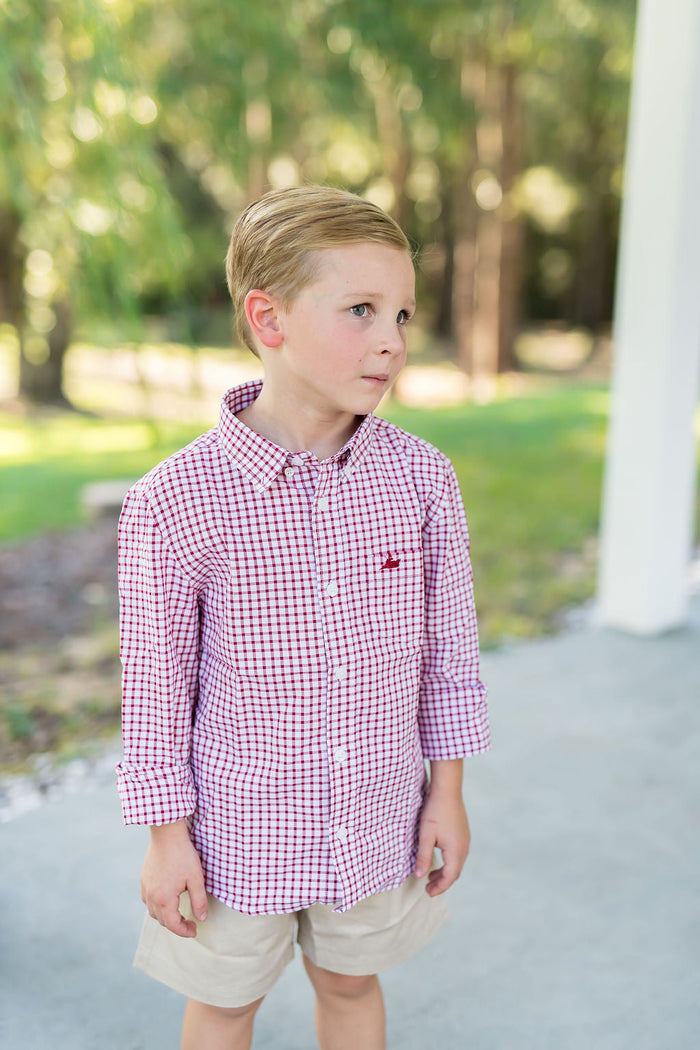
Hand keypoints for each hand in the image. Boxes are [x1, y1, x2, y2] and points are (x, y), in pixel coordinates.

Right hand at [141, 819, 207, 937]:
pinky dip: (157, 906)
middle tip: (190, 922)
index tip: (195, 929)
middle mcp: (151, 896)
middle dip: (176, 925)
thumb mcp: (196, 878)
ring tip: (179, 913)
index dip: (185, 932)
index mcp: (164, 899)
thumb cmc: (183, 855)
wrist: (166, 834)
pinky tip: (166, 899)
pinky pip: (148, 900)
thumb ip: (199, 901)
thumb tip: (201, 918)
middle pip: (162, 921)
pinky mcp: (144, 879)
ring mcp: (145, 887)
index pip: (173, 925)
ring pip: (153, 912)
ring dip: (166, 917)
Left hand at [414, 760, 470, 895]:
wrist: (447, 790)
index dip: (439, 887)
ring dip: (445, 872)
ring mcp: (465, 840)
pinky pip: (458, 854)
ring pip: (457, 863)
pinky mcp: (463, 833)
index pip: (449, 877)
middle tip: (428, 888)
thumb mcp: (426, 836)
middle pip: (454, 872)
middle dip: (442, 882)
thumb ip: (423, 857)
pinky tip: (439, 858)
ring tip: (431, 876)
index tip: (427, 892)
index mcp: (456, 851)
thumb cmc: (435, 812)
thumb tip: (419, 876)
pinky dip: (449, 862)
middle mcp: (464, 848)